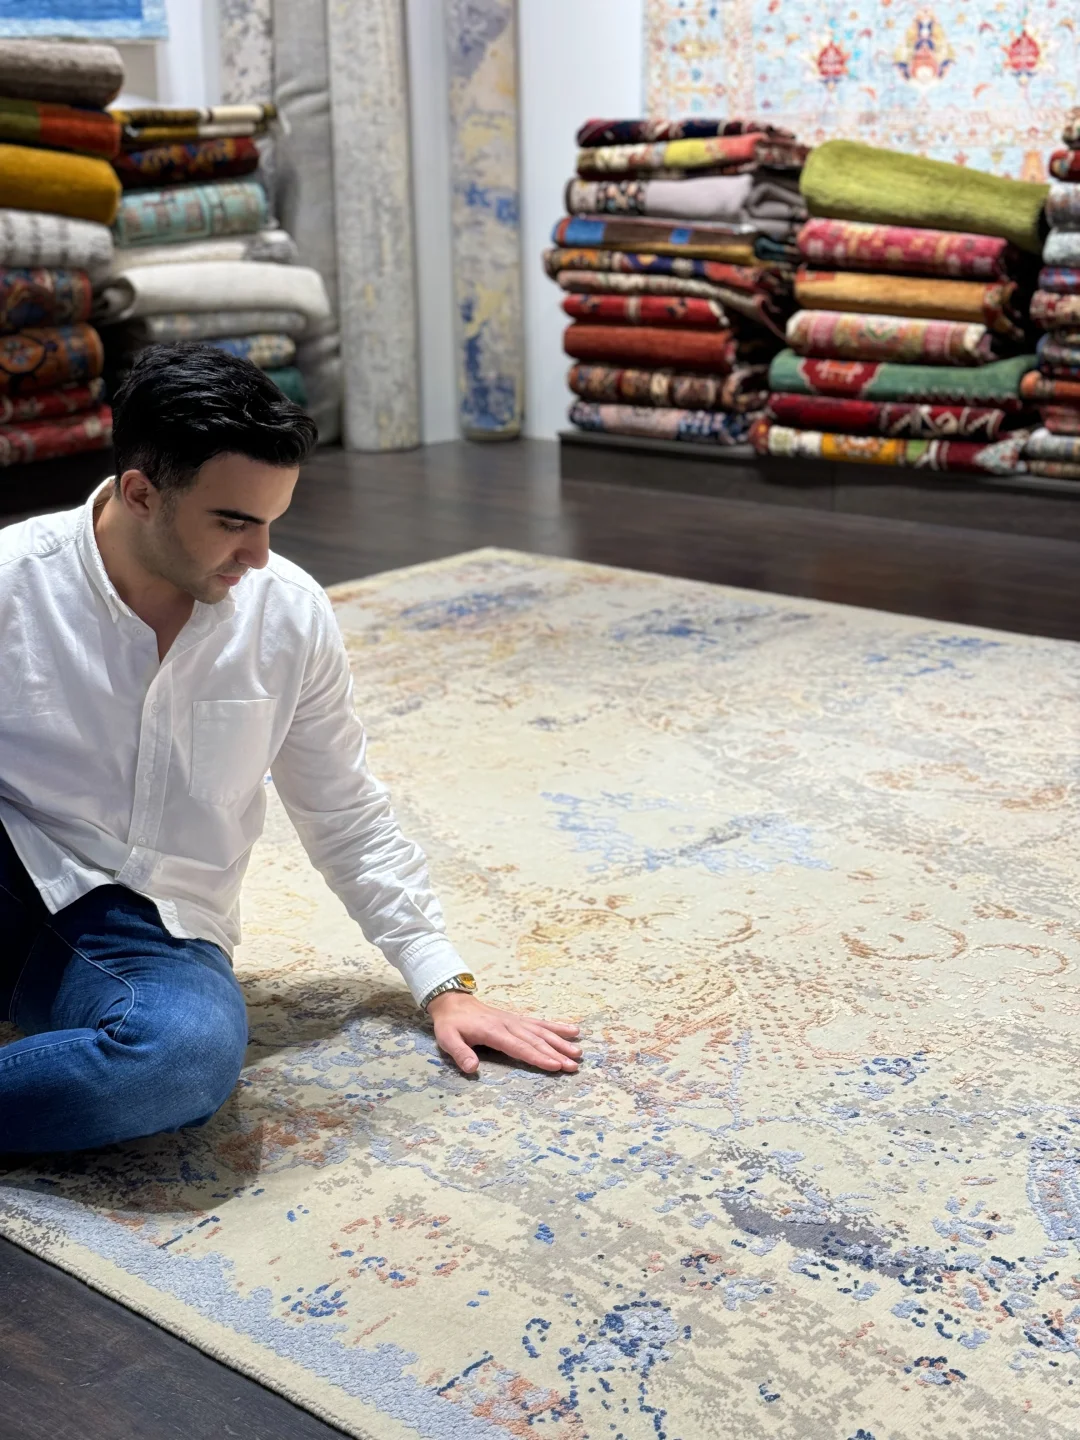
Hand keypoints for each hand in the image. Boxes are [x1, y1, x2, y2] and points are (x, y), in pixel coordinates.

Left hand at [426, 991, 581, 1075]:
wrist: (453, 1002)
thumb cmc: (451, 1024)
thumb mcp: (447, 1039)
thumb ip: (460, 1053)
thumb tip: (472, 1069)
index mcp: (493, 1032)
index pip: (519, 1047)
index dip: (537, 1057)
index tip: (555, 1065)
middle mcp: (509, 1025)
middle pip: (536, 1041)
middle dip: (556, 1053)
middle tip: (573, 1066)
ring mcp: (516, 1021)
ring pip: (542, 1032)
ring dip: (561, 1042)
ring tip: (578, 1052)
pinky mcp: (518, 1020)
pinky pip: (540, 1023)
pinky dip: (557, 1027)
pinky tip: (573, 1031)